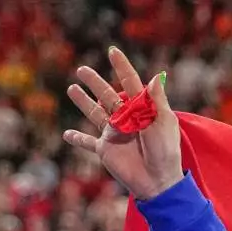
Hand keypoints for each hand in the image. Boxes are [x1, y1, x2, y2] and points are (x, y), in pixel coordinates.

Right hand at [62, 47, 183, 200]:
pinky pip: (88, 142)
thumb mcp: (164, 123)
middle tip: (82, 70)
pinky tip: (66, 134)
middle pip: (107, 95)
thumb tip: (157, 76)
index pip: (130, 83)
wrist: (158, 179)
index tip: (113, 51)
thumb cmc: (165, 151)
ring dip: (83, 102)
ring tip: (72, 88)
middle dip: (95, 82)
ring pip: (95, 113)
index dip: (122, 67)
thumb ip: (156, 100)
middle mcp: (126, 119)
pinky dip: (77, 139)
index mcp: (142, 110)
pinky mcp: (105, 149)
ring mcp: (114, 134)